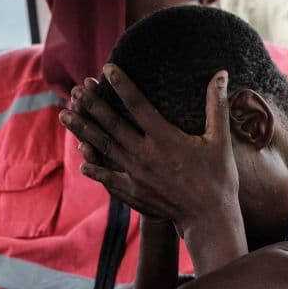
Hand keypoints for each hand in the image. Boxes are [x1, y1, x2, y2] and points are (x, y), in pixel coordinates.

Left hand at [61, 65, 240, 236]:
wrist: (209, 219)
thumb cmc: (218, 178)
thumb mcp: (220, 139)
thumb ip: (217, 105)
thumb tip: (222, 74)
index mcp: (165, 138)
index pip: (138, 105)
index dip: (122, 85)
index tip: (107, 69)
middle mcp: (145, 154)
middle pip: (112, 124)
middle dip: (92, 105)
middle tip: (76, 89)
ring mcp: (136, 174)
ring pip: (104, 147)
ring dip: (83, 130)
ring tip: (65, 115)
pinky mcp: (133, 192)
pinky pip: (108, 177)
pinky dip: (94, 168)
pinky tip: (82, 161)